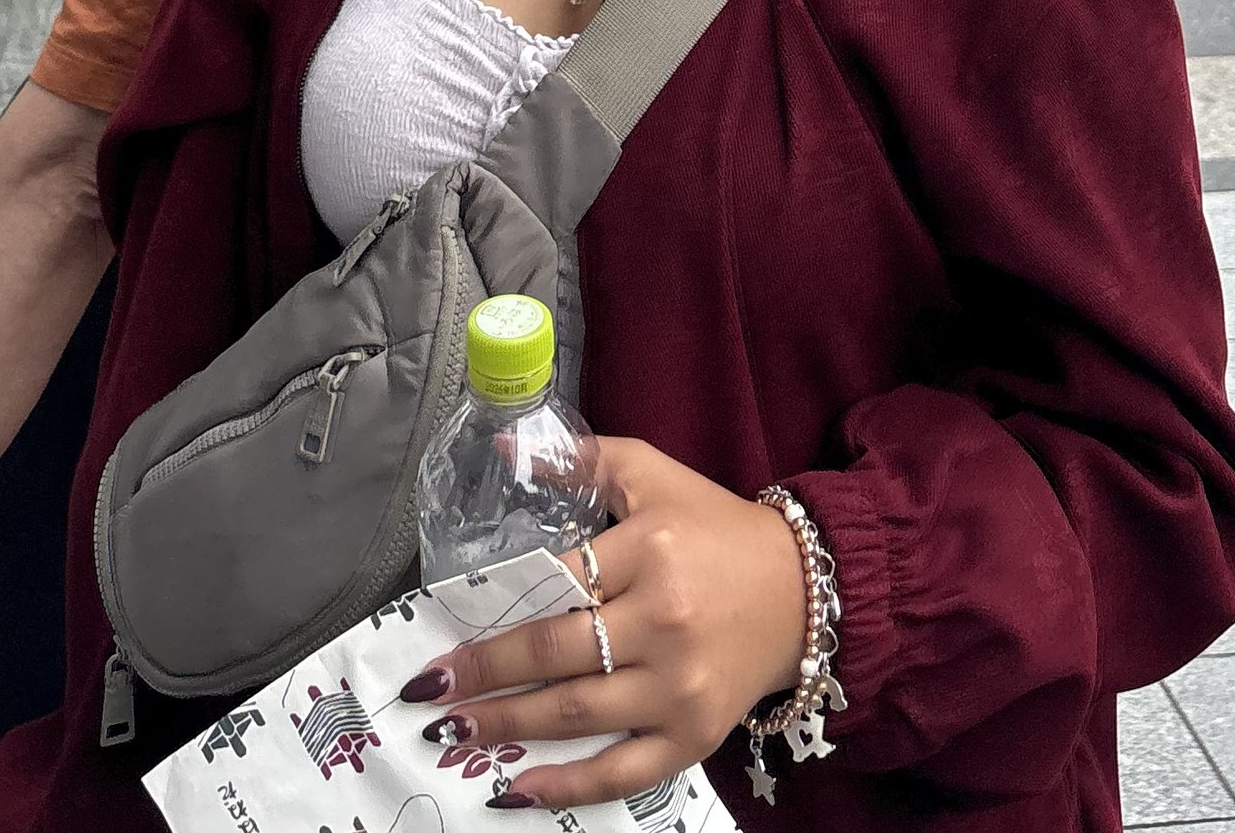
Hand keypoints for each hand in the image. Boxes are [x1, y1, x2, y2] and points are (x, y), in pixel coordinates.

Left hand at [399, 437, 806, 810]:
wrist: (802, 589)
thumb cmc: (716, 527)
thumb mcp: (652, 474)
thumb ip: (579, 459)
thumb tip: (502, 446)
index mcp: (650, 550)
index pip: (556, 584)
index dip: (496, 611)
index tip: (445, 633)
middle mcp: (664, 621)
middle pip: (556, 654)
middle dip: (485, 675)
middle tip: (431, 689)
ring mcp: (679, 687)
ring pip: (577, 714)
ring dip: (508, 726)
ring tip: (455, 732)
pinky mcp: (694, 735)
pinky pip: (622, 771)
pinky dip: (569, 785)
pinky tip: (517, 789)